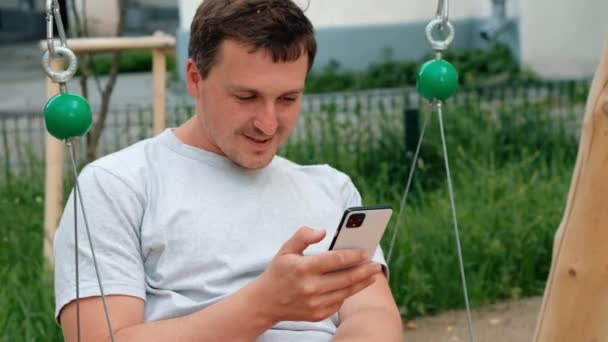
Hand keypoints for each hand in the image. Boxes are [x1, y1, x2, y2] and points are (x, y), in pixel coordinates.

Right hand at [251, 227, 382, 322]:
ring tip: (372, 274)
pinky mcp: (317, 314)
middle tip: (376, 265)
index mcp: (302, 268)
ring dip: (361, 283)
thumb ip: (303, 236)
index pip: (334, 260)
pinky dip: (348, 293)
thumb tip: (323, 231)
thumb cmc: (278, 272)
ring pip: (345, 292)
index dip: (352, 255)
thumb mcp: (285, 250)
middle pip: (345, 278)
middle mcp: (310, 288)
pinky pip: (338, 303)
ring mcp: (314, 303)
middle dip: (364, 271)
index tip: (365, 251)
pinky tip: (355, 285)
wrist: (265, 302)